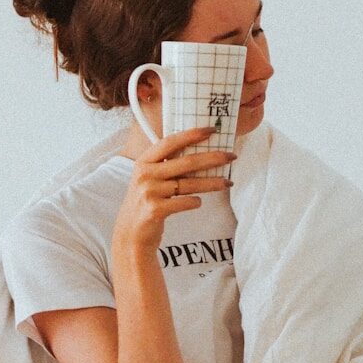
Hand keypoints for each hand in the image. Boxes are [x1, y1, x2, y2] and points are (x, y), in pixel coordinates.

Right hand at [112, 126, 235, 251]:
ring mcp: (149, 192)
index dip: (192, 134)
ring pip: (189, 184)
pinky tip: (198, 201)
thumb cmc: (147, 201)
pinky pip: (185, 202)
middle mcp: (145, 174)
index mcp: (144, 162)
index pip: (170, 142)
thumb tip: (201, 152)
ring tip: (228, 182)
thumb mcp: (150, 179)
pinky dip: (195, 201)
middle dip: (213, 158)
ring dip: (212, 183)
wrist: (131, 233)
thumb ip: (167, 165)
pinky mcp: (155, 210)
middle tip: (231, 156)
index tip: (212, 130)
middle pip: (186, 162)